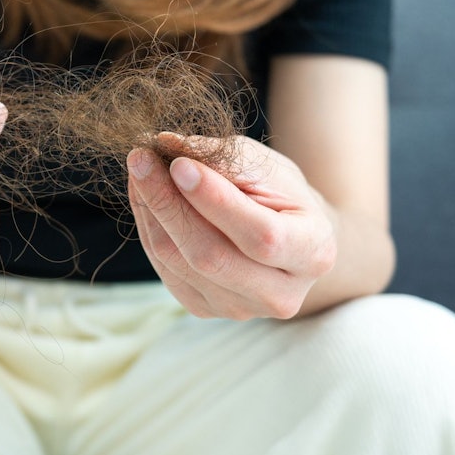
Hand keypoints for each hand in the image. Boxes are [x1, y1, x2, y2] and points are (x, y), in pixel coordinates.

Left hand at [127, 134, 337, 319]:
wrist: (287, 236)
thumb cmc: (280, 194)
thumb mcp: (265, 166)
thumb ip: (223, 159)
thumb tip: (167, 145)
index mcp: (313, 253)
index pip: (260, 236)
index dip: (215, 201)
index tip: (178, 164)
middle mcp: (280, 295)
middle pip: (211, 256)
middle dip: (168, 202)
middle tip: (141, 159)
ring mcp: (240, 309)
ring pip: (178, 262)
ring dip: (150, 210)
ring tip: (141, 169)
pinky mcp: (205, 309)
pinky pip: (163, 268)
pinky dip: (149, 227)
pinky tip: (145, 197)